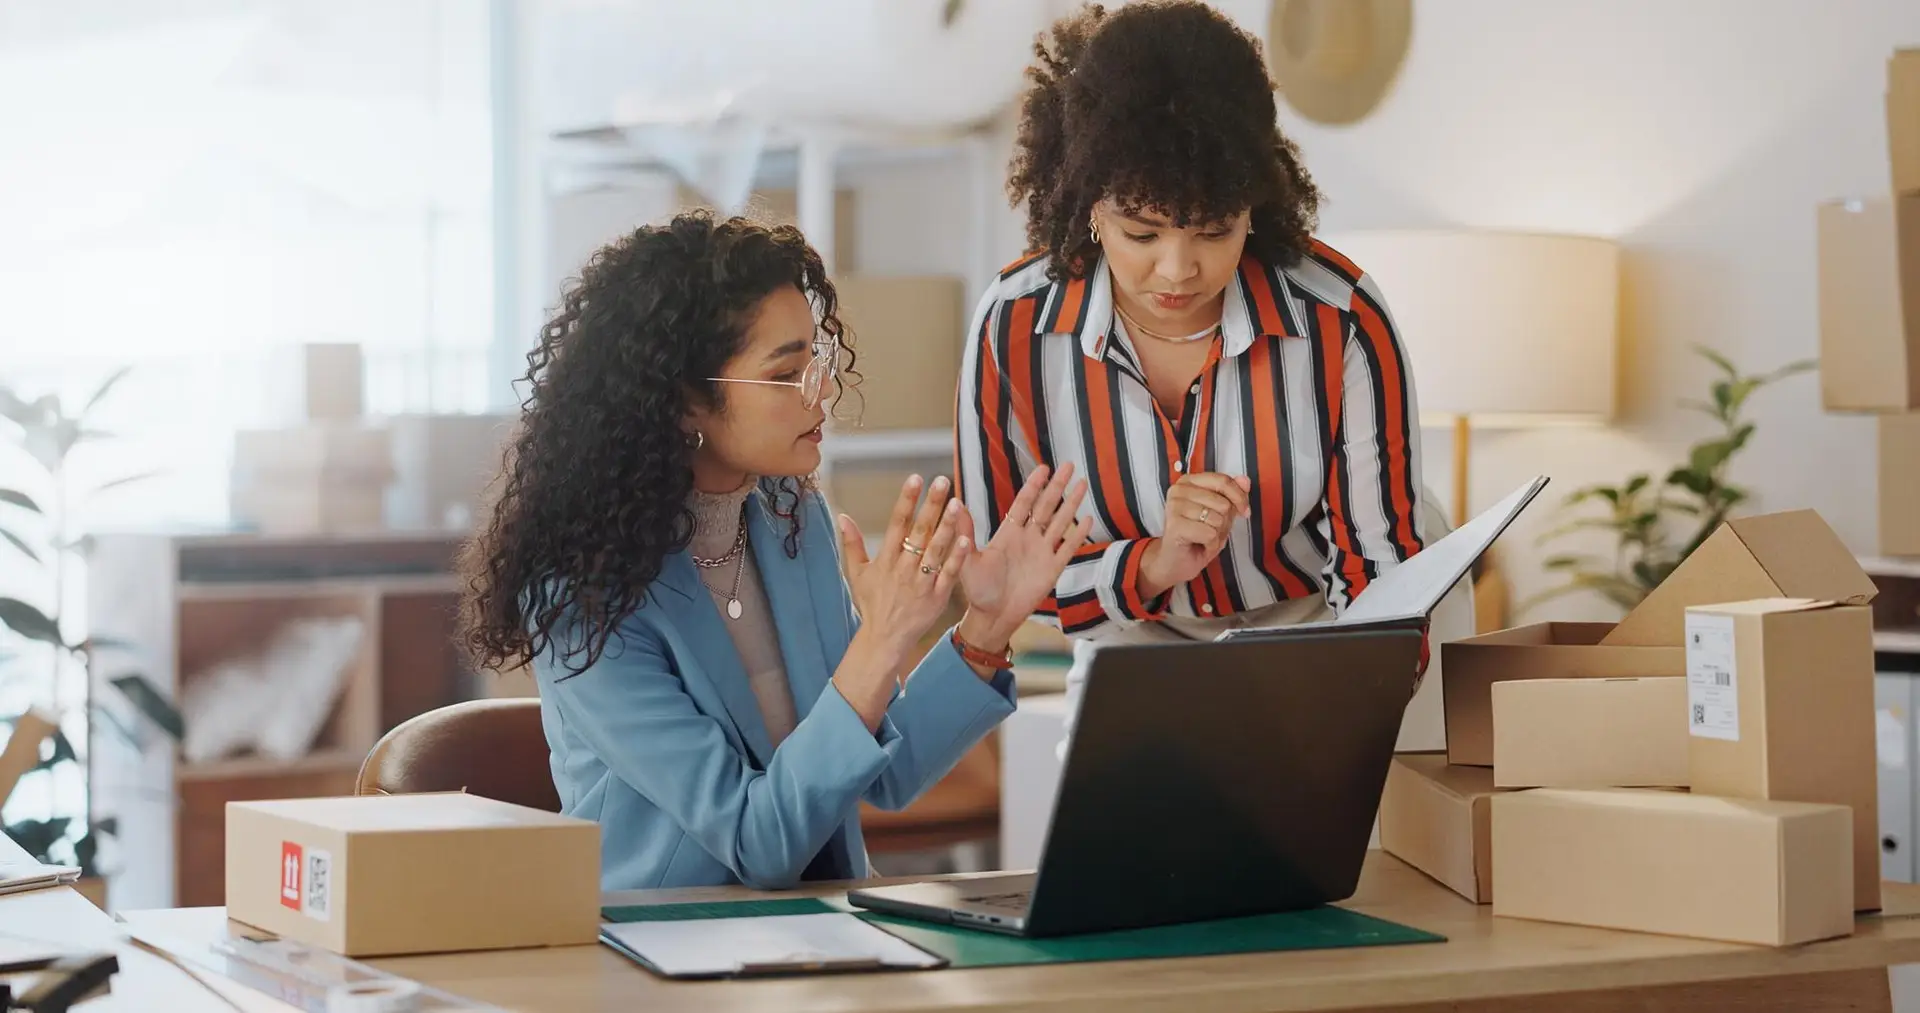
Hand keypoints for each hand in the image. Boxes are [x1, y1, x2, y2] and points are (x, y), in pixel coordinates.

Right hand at [835, 474, 972, 674]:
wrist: (884, 640)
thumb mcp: (857, 574)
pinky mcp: (937, 597)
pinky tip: (965, 538)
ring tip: (957, 502)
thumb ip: (852, 544)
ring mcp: (921, 582)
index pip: (896, 523)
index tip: (915, 478)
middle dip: (931, 504)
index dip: (906, 500)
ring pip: (936, 549)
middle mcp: (904, 568)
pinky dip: (956, 557)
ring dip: (947, 525)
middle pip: (919, 531)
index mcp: (886, 560)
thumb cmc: (871, 605)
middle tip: (943, 480)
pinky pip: (948, 574)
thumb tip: (842, 517)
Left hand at [958, 463, 1093, 651]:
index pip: (1024, 503)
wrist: (993, 617)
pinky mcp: (1052, 570)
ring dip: (1071, 504)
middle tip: (1069, 465)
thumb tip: (956, 505)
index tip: (1043, 468)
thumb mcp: (968, 560)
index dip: (1034, 486)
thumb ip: (964, 533)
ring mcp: (1042, 553)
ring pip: (1061, 522)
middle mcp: (1027, 539)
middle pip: (1046, 507)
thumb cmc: (977, 590)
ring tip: (1083, 484)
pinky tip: (1088, 519)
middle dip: (1057, 486)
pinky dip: (1078, 535)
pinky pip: (1068, 549)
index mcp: (1008, 533)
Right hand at [1139, 472, 1251, 598]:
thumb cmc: (1198, 536)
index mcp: (1189, 481)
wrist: (1176, 562)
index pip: (1223, 481)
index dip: (1239, 497)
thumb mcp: (1221, 513)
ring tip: (1203, 537)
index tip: (1244, 512)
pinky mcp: (1175, 525)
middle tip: (1210, 530)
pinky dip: (1210, 544)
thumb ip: (1232, 495)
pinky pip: (1210, 533)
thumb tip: (1245, 480)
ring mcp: (1175, 506)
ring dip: (1217, 534)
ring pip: (1217, 519)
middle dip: (1224, 522)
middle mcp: (1179, 490)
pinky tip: (1200, 545)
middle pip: (1223, 503)